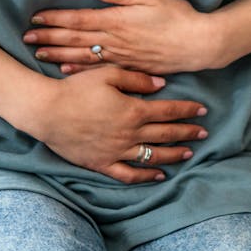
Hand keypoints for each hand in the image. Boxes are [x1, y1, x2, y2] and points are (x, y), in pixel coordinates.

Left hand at [24, 0, 220, 74]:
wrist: (198, 45)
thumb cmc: (178, 16)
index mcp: (116, 21)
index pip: (78, 20)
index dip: (55, 19)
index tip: (35, 18)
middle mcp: (114, 41)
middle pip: (74, 40)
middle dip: (48, 38)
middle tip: (25, 38)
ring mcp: (120, 56)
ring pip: (81, 56)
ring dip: (57, 55)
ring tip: (38, 54)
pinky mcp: (129, 67)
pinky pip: (98, 70)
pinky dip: (79, 70)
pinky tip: (66, 71)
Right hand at [28, 67, 209, 183]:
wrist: (47, 112)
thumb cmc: (76, 88)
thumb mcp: (107, 74)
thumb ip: (137, 79)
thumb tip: (162, 85)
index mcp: (133, 110)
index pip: (168, 110)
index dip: (187, 110)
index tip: (202, 109)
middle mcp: (129, 134)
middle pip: (166, 134)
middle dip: (187, 132)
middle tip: (204, 132)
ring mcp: (117, 151)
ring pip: (152, 156)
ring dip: (173, 154)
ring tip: (189, 153)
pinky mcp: (102, 163)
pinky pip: (129, 174)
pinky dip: (146, 176)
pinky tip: (159, 175)